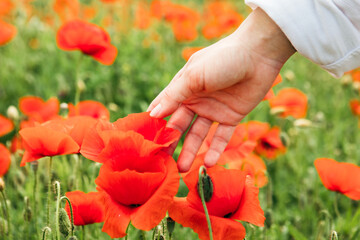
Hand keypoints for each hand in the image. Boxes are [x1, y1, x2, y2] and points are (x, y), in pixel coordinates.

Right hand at [147, 8, 294, 171]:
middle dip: (171, 143)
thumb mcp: (194, 76)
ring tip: (182, 169)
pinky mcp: (231, 117)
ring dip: (190, 151)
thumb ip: (174, 96)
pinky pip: (221, 136)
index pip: (165, 110)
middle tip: (163, 163)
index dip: (156, 126)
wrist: (258, 54)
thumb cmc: (222, 59)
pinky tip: (208, 163)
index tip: (147, 144)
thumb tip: (152, 114)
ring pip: (198, 135)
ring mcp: (213, 110)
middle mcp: (196, 100)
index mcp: (183, 88)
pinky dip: (215, 149)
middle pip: (179, 126)